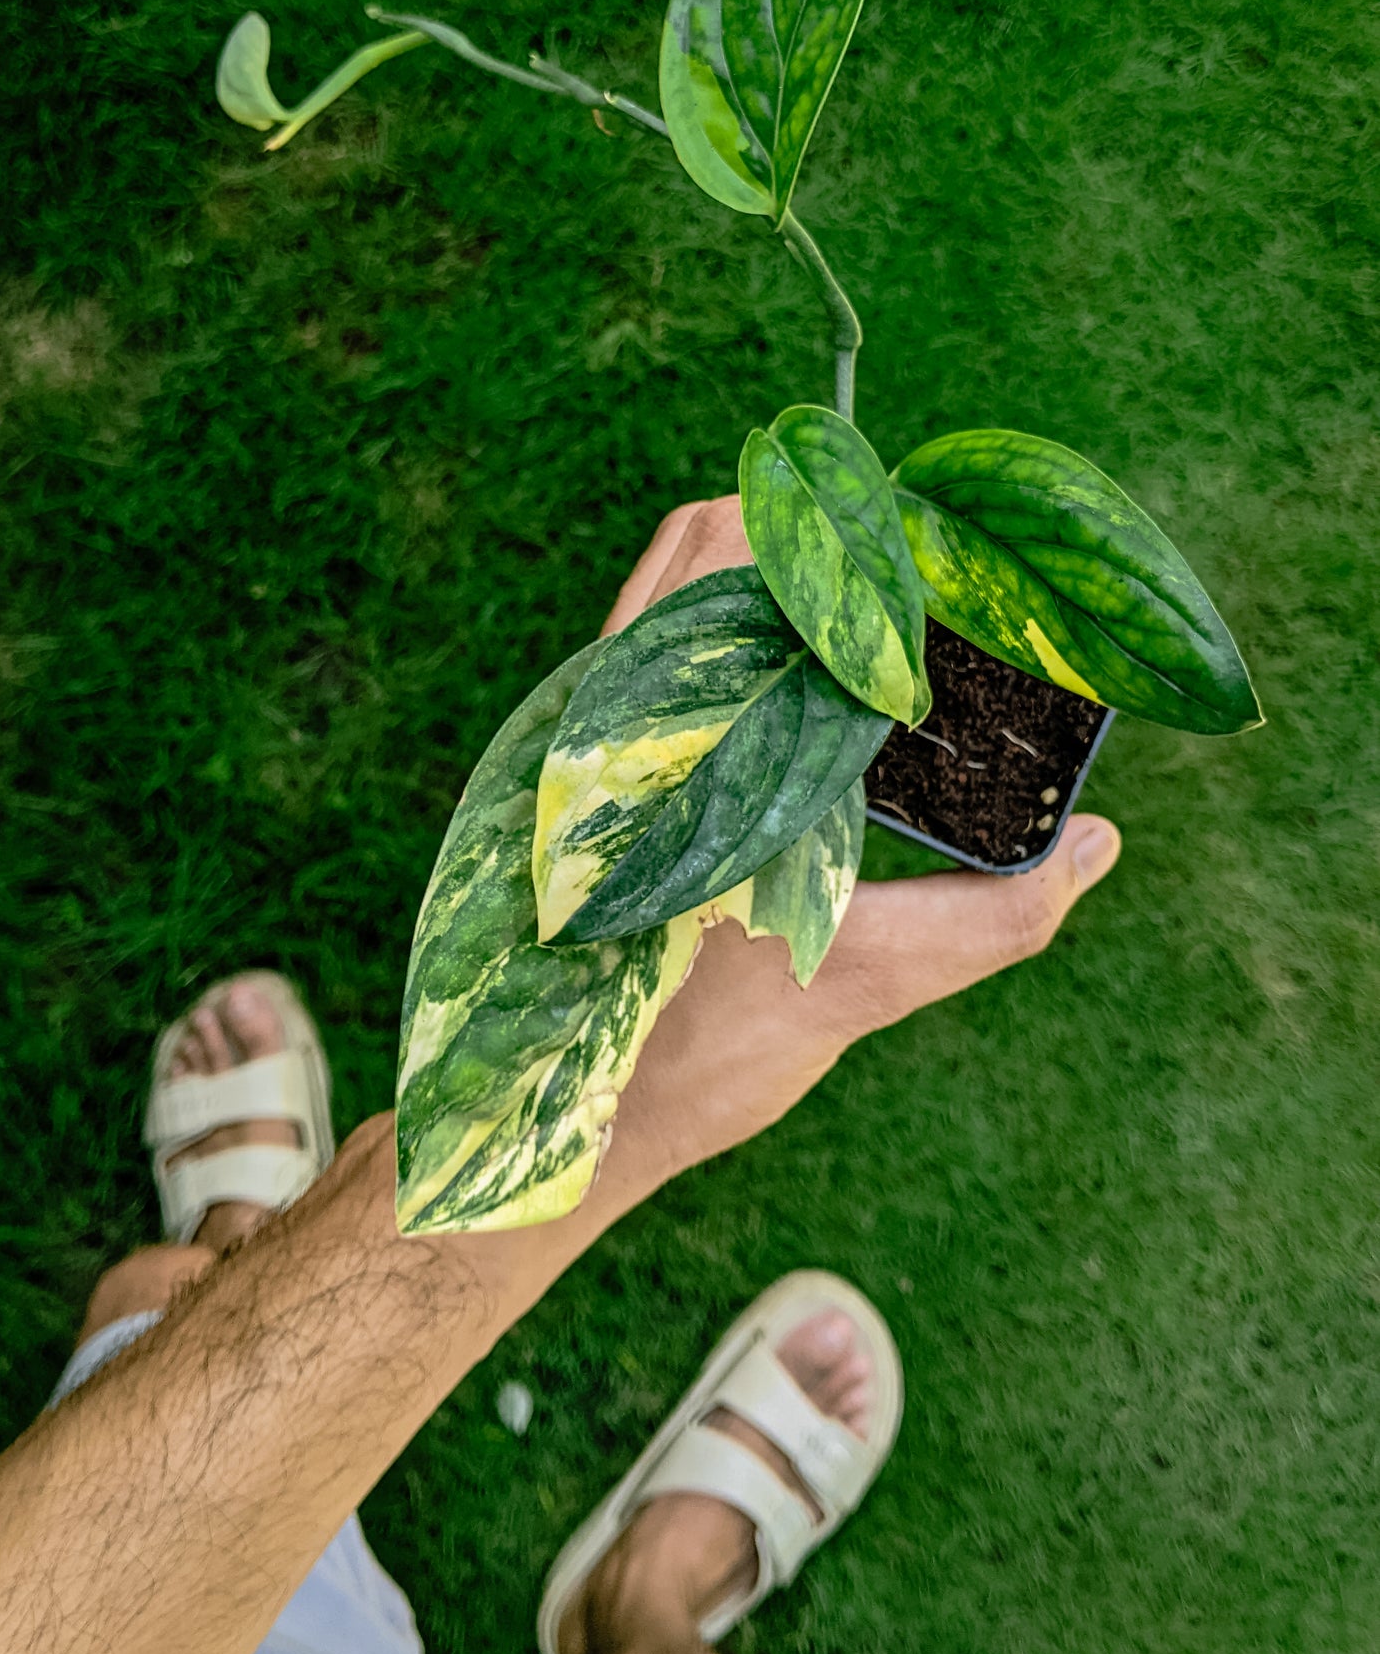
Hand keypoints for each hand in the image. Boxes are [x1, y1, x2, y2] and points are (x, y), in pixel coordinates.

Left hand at [594, 498, 1122, 1207]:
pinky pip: (656, 642)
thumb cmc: (696, 1055)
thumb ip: (993, 916)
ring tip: (877, 623)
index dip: (867, 539)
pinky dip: (734, 628)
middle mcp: (618, 707)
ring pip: (676, 581)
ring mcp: (585, 725)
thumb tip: (1099, 843)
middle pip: (716, 534)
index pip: (770, 561)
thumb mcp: (864, 980)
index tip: (947, 560)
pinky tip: (807, 688)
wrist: (555, 1119)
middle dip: (825, 538)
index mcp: (686, 738)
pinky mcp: (577, 757)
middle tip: (921, 579)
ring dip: (775, 577)